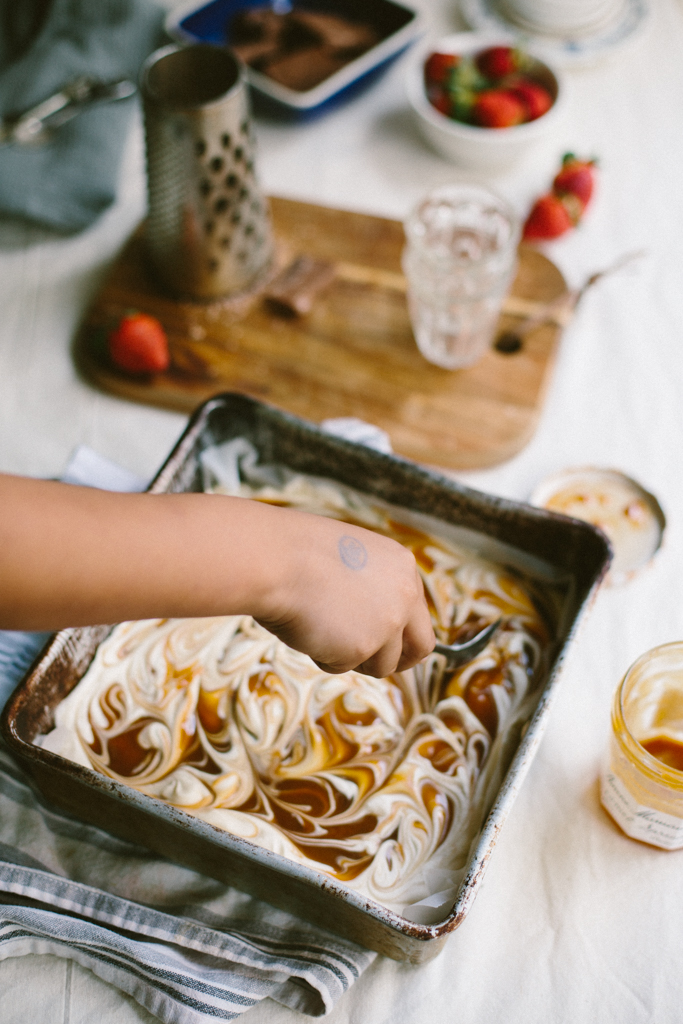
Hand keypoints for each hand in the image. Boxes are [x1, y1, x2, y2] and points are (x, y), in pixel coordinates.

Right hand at [252, 506, 434, 676]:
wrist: (276, 559)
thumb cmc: (298, 554)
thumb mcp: (349, 560)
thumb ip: (371, 588)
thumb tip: (371, 621)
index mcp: (402, 566)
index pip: (417, 611)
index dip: (400, 630)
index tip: (388, 641)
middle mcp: (405, 595)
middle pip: (420, 645)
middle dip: (400, 660)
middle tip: (375, 663)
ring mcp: (388, 623)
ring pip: (381, 664)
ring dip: (352, 657)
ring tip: (319, 629)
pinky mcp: (363, 647)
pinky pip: (343, 666)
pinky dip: (323, 656)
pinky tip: (307, 629)